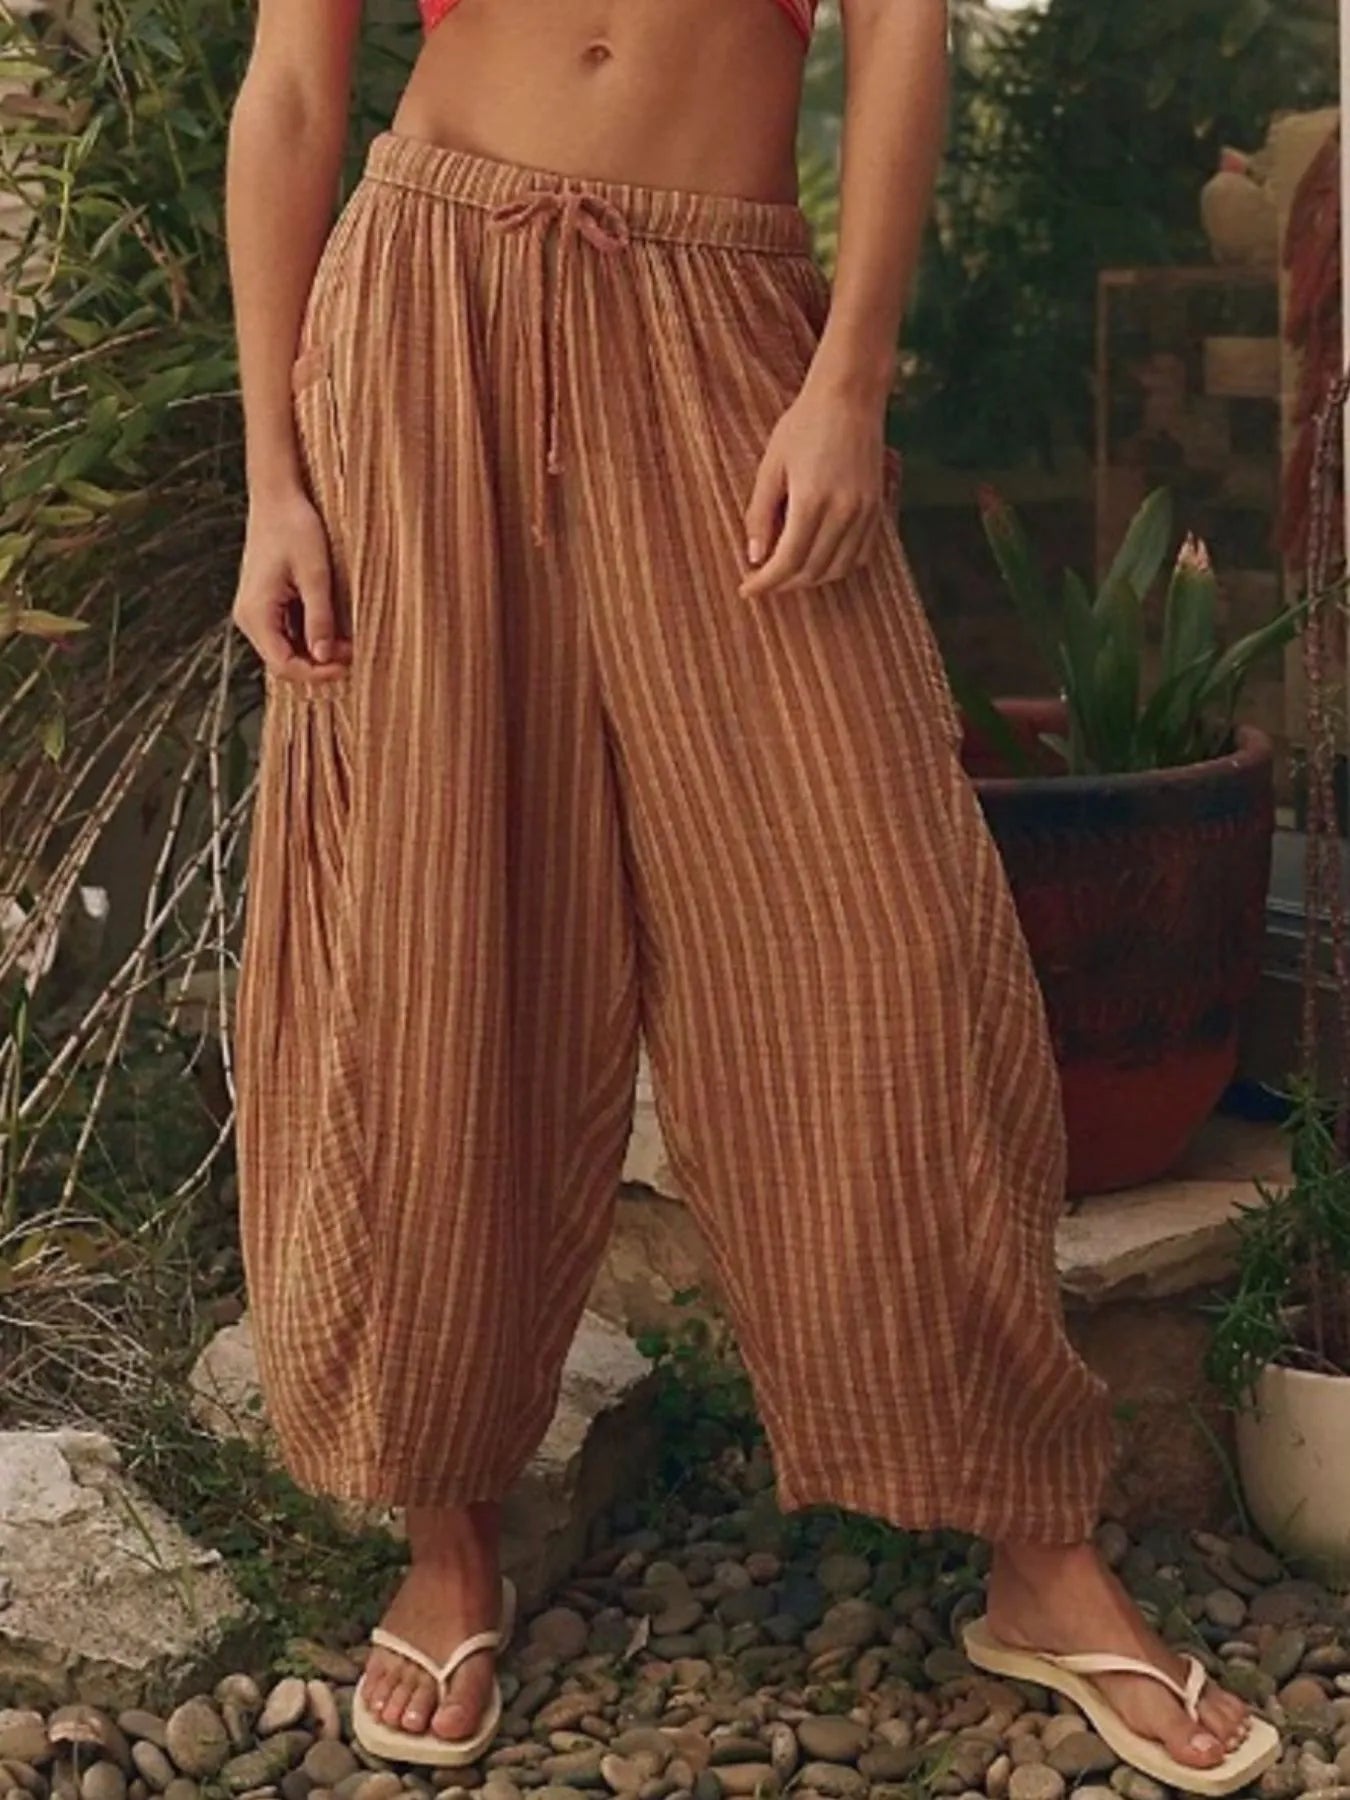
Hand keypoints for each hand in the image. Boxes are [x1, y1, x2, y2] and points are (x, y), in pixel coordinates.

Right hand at [231, 487, 351, 683]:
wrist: (277, 497)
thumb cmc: (295, 528)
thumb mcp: (315, 574)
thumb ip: (319, 618)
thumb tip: (325, 657)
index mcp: (256, 612)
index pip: (282, 665)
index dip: (316, 673)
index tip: (347, 666)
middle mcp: (249, 617)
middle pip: (282, 662)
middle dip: (318, 665)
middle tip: (353, 655)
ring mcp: (255, 611)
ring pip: (286, 650)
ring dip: (316, 652)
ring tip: (348, 643)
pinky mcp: (265, 604)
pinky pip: (286, 633)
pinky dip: (310, 637)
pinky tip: (334, 630)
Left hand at [739, 387, 891, 599]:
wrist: (850, 395)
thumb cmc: (804, 424)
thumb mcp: (771, 466)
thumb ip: (760, 514)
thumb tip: (754, 557)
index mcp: (812, 501)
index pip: (787, 562)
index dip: (764, 582)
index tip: (746, 589)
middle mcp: (844, 512)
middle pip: (812, 571)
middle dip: (783, 583)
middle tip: (761, 579)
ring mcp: (866, 512)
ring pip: (838, 569)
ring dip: (810, 578)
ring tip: (787, 571)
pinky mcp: (878, 508)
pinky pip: (860, 555)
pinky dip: (838, 566)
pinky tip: (819, 559)